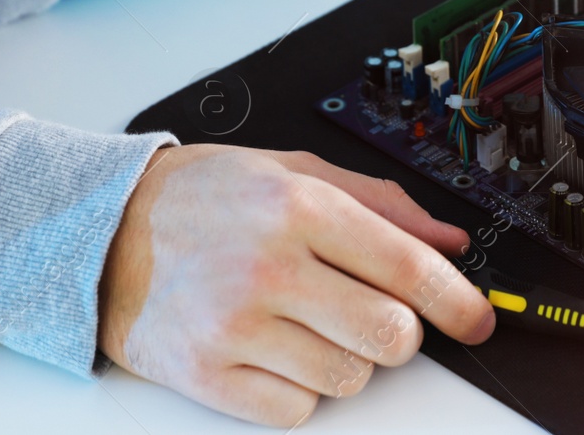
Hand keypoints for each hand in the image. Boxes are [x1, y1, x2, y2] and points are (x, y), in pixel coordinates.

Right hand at [99, 145, 494, 426]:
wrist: (105, 233)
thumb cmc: (205, 199)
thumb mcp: (294, 171)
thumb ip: (380, 204)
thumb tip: (449, 244)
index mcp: (299, 208)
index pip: (408, 269)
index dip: (459, 302)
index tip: (478, 319)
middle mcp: (269, 267)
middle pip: (390, 336)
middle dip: (401, 333)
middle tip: (379, 315)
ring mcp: (235, 326)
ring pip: (348, 377)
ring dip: (346, 358)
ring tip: (307, 321)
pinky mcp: (207, 376)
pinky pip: (297, 411)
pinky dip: (300, 390)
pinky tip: (276, 349)